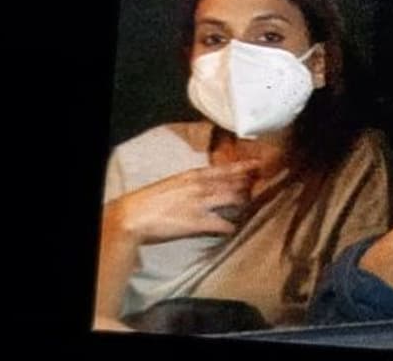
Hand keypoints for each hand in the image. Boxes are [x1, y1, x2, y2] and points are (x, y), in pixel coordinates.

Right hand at [103, 160, 261, 244]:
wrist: (133, 216)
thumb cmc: (150, 201)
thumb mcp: (173, 185)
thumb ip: (191, 185)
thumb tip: (205, 188)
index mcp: (192, 176)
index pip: (224, 169)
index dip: (243, 167)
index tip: (258, 164)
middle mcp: (200, 187)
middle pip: (234, 184)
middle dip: (248, 186)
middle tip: (259, 187)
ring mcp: (200, 204)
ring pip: (233, 200)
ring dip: (243, 204)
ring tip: (249, 207)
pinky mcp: (198, 222)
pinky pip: (223, 225)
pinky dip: (231, 227)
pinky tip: (234, 229)